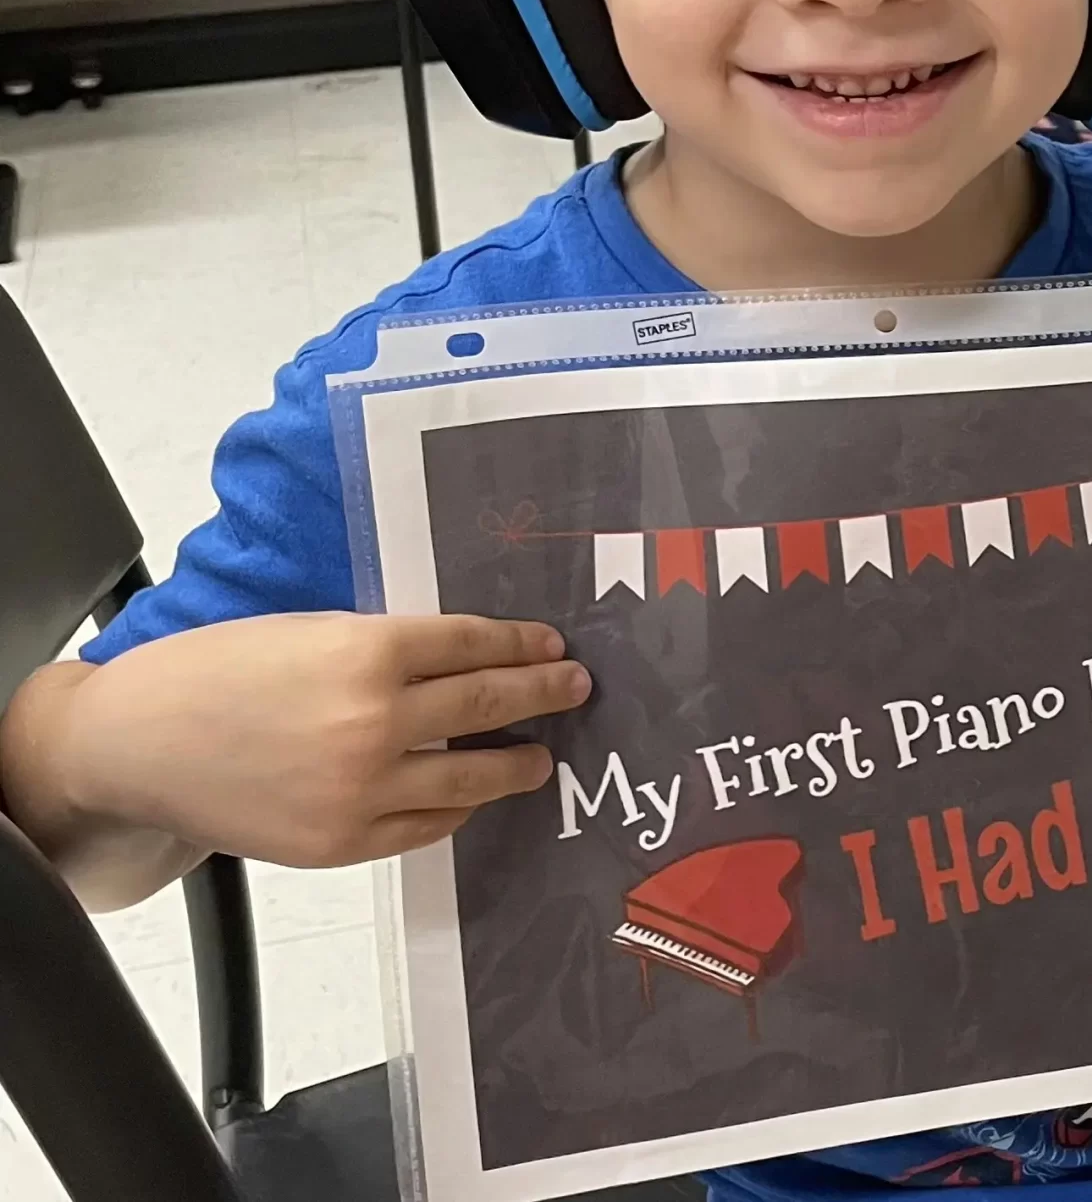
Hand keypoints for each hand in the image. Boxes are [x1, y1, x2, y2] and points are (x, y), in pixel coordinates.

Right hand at [56, 612, 587, 866]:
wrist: (134, 745)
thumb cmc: (216, 673)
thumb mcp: (311, 632)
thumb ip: (386, 649)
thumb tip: (464, 660)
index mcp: (368, 651)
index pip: (474, 645)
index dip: (521, 644)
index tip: (552, 645)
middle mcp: (376, 721)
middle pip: (488, 706)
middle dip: (542, 694)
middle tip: (573, 689)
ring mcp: (362, 789)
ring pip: (470, 778)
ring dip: (515, 765)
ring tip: (540, 757)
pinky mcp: (342, 842)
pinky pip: (425, 827)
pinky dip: (456, 811)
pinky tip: (470, 799)